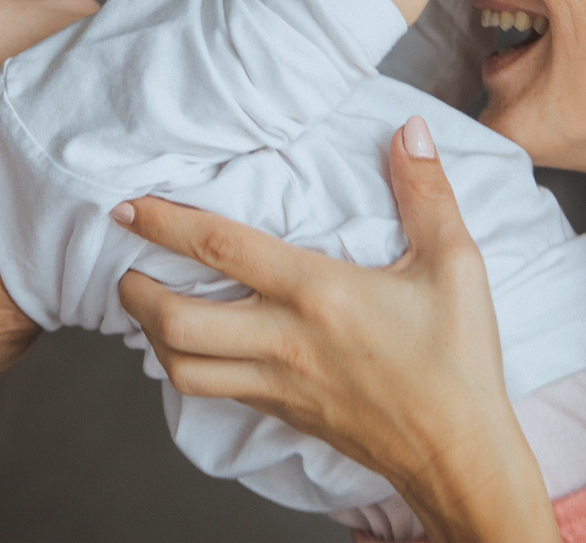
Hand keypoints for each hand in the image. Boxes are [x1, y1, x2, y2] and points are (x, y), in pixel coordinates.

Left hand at [113, 116, 558, 541]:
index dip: (166, 223)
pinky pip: (213, 391)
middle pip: (176, 320)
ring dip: (152, 334)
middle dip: (135, 290)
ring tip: (149, 305)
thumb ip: (427, 191)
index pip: (221, 248)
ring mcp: (278, 383)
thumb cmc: (458, 360)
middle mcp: (284, 340)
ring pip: (182, 368)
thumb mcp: (455, 263)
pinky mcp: (284, 412)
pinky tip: (195, 347)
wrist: (459, 453)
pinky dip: (187, 366)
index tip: (130, 207)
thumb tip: (411, 131)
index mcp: (316, 293)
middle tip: (126, 262)